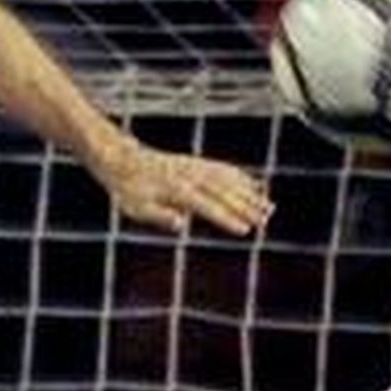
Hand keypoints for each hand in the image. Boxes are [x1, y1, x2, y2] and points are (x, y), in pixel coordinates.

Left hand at [98, 135, 271, 235]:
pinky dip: (241, 177)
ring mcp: (195, 167)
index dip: (227, 218)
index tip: (245, 230)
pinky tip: (255, 186)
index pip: (208, 205)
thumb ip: (160, 215)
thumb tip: (181, 223)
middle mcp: (189, 176)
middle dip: (247, 207)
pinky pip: (223, 169)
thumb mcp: (137, 207)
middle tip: (266, 222)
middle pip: (224, 192)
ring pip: (229, 179)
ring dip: (250, 193)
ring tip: (269, 207)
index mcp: (176, 189)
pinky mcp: (196, 163)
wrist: (121, 160)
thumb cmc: (128, 189)